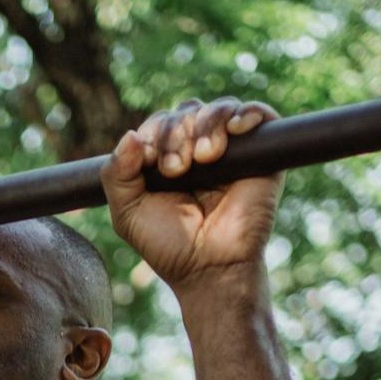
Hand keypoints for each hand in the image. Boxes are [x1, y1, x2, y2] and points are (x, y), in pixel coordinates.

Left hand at [101, 98, 282, 294]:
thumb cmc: (169, 246)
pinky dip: (247, 113)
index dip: (154, 133)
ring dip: (206, 125)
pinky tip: (235, 128)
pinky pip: (261, 115)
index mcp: (168, 158)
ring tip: (203, 158)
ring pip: (219, 109)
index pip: (160, 122)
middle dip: (176, 133)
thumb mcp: (127, 213)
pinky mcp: (263, 156)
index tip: (151, 162)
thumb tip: (130, 135)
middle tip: (177, 169)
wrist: (209, 269)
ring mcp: (232, 152)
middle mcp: (200, 150)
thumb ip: (116, 175)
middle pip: (187, 111)